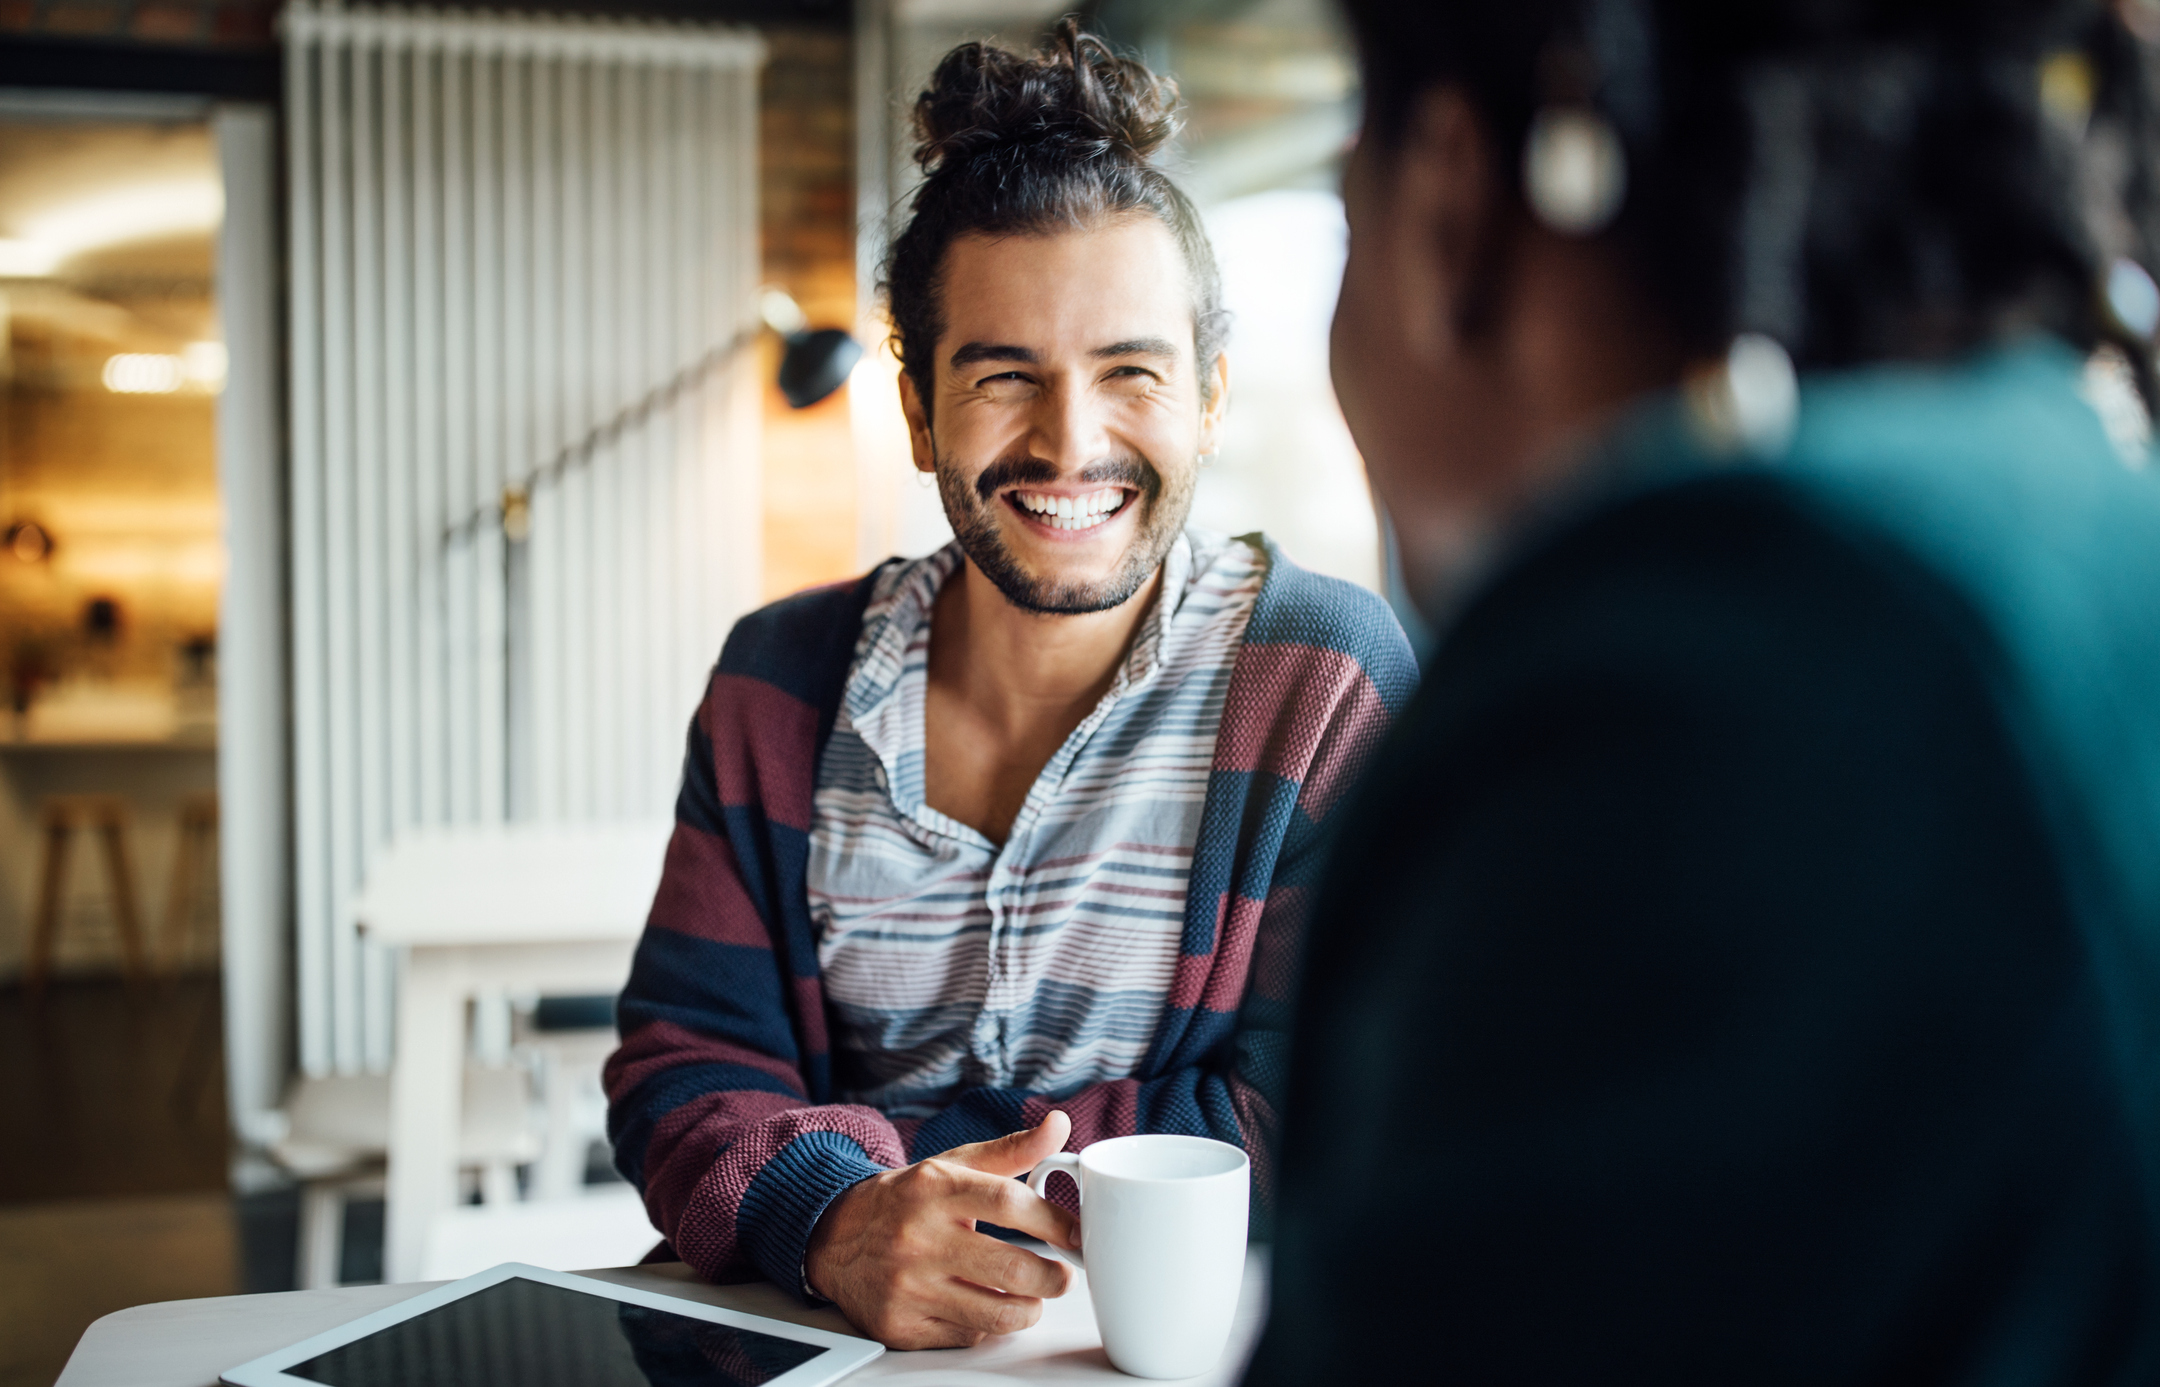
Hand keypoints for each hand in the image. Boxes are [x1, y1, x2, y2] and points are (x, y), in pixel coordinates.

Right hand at [803, 1110, 1079, 1348]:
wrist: (835, 1237)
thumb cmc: (907, 1200)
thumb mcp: (953, 1165)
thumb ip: (1012, 1150)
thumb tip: (1059, 1124)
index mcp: (936, 1189)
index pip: (1010, 1203)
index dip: (1055, 1221)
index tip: (1077, 1235)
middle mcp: (919, 1238)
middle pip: (1010, 1267)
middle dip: (1053, 1278)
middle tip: (1064, 1277)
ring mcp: (908, 1286)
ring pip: (995, 1313)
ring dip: (1029, 1309)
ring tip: (1033, 1297)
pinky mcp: (901, 1326)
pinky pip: (967, 1334)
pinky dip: (988, 1324)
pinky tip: (988, 1306)